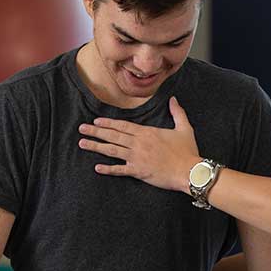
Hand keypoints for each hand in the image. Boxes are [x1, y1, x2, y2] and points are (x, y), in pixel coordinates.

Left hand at [77, 96, 200, 191]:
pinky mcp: (138, 171)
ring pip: (112, 150)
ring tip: (82, 143)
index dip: (108, 123)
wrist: (189, 171)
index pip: (123, 126)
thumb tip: (173, 99)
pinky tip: (97, 167)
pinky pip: (120, 170)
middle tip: (81, 129)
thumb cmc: (187, 151)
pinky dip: (108, 169)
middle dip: (96, 131)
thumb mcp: (184, 128)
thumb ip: (177, 112)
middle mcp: (138, 143)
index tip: (96, 120)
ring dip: (96, 146)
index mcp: (147, 132)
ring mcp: (136, 157)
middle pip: (113, 135)